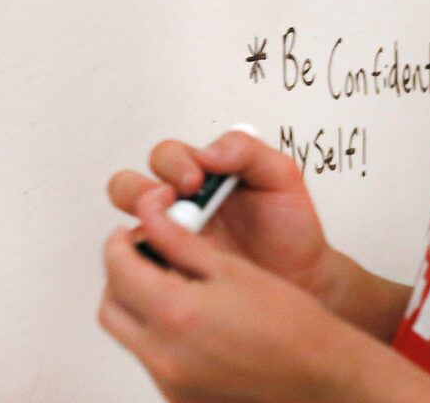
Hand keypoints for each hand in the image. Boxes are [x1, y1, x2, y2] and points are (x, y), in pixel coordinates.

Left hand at [100, 187, 363, 402]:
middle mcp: (163, 354)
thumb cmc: (288, 319)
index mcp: (176, 312)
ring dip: (136, 303)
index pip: (119, 268)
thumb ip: (180, 240)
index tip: (129, 229)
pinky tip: (191, 316)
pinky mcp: (178, 398)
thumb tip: (148, 214)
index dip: (119, 242)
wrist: (318, 375)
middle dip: (119, 274)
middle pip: (110, 306)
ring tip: (171, 281)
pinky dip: (157, 331)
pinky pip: (150, 357)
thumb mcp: (233, 268)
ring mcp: (169, 382)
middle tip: (143, 251)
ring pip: (127, 334)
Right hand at [107, 129, 336, 302]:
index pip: (166, 156)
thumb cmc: (289, 226)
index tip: (195, 178)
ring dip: (137, 229)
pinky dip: (143, 266)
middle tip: (170, 201)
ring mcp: (169, 242)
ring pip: (126, 229)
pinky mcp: (169, 276)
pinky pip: (138, 271)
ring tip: (167, 235)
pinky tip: (170, 267)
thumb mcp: (279, 176)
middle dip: (140, 190)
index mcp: (201, 174)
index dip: (173, 163)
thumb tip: (208, 152)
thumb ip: (247, 151)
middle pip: (129, 187)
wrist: (303, 279)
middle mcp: (178, 205)